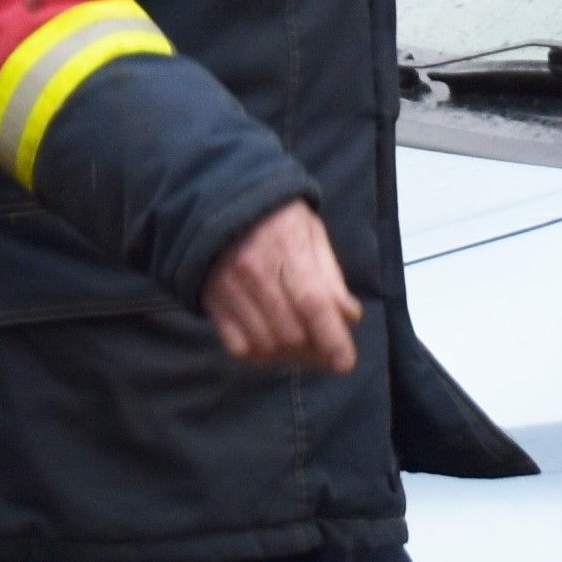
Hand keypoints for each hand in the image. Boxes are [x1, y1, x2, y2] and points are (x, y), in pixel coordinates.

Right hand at [202, 202, 365, 373]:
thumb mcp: (312, 232)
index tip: (345, 362)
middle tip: (328, 348)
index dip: (332, 338)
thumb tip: (349, 317)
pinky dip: (261, 354)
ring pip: (266, 345)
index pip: (312, 302)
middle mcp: (253, 270)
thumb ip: (331, 276)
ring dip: (291, 354)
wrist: (220, 198)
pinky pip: (238, 346)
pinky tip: (274, 344)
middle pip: (290, 331)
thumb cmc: (276, 214)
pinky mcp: (212, 302)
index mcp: (285, 245)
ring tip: (305, 346)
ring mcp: (228, 289)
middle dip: (316, 349)